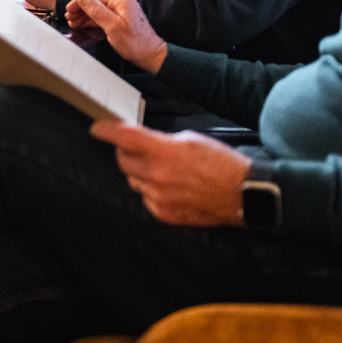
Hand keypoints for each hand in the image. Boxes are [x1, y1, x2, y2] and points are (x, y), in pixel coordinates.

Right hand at [66, 0, 166, 72]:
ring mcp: (122, 12)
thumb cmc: (135, 43)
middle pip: (95, 0)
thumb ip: (97, 11)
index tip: (69, 9)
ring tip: (74, 22)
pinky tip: (84, 24)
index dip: (79, 1)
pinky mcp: (121, 20)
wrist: (150, 54)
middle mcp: (122, 3)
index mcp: (121, 1)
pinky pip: (103, 16)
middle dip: (81, 8)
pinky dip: (92, 19)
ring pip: (98, 8)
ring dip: (85, 14)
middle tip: (70, 17)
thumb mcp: (112, 27)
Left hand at [90, 120, 249, 226]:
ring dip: (140, 172)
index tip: (97, 128)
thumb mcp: (190, 140)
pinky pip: (146, 198)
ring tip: (162, 170)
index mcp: (163, 152)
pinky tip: (169, 187)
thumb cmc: (221, 163)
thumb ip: (160, 141)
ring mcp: (159, 197)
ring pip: (134, 180)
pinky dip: (152, 191)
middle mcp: (156, 176)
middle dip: (127, 152)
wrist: (244, 194)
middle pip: (123, 161)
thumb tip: (142, 142)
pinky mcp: (164, 214)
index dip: (106, 131)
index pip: (124, 138)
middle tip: (139, 149)